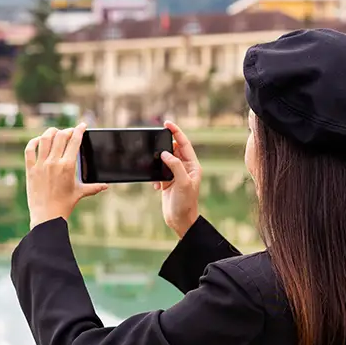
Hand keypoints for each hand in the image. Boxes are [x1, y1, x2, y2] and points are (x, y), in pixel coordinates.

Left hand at [25, 123, 106, 227]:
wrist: (47, 216)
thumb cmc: (64, 205)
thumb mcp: (80, 193)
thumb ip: (94, 187)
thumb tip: (106, 186)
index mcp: (68, 166)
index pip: (75, 141)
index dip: (79, 130)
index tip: (82, 125)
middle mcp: (54, 162)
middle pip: (61, 136)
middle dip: (67, 131)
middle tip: (70, 132)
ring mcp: (41, 165)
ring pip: (45, 139)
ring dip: (51, 132)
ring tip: (56, 132)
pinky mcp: (30, 169)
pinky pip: (29, 150)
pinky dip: (34, 142)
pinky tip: (39, 140)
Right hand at [153, 121, 201, 237]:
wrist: (180, 221)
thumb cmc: (186, 203)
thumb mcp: (183, 183)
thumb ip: (175, 166)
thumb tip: (165, 153)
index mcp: (192, 166)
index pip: (184, 144)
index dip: (176, 132)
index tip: (167, 124)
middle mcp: (185, 168)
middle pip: (174, 149)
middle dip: (164, 144)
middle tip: (155, 139)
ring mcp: (175, 175)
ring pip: (164, 159)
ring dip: (157, 160)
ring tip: (152, 161)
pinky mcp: (166, 182)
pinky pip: (158, 171)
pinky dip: (154, 174)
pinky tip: (155, 184)